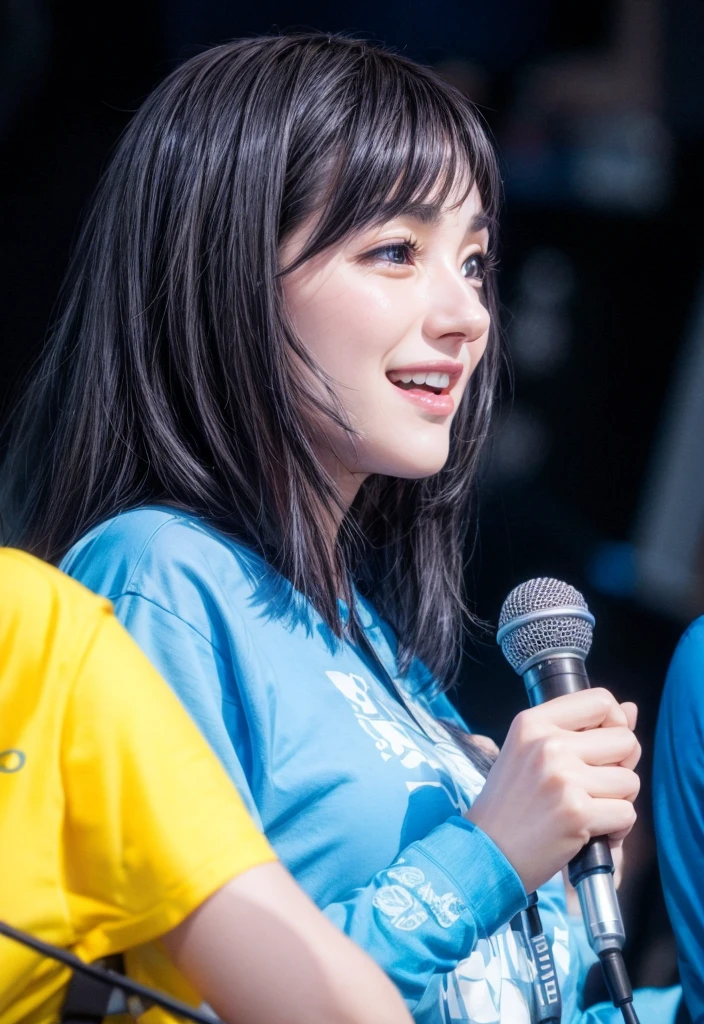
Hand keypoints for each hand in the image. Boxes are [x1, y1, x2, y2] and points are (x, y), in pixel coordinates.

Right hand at [464, 689, 640, 893]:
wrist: (486, 852)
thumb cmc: (510, 804)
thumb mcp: (531, 753)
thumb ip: (582, 729)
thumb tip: (632, 708)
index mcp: (533, 722)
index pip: (602, 701)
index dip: (616, 724)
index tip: (604, 748)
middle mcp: (548, 743)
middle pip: (625, 740)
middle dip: (621, 768)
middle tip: (593, 787)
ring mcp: (563, 777)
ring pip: (630, 781)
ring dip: (618, 802)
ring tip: (588, 811)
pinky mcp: (577, 812)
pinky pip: (627, 814)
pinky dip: (616, 830)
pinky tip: (590, 832)